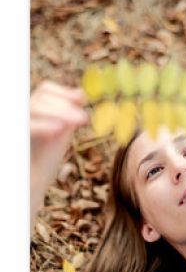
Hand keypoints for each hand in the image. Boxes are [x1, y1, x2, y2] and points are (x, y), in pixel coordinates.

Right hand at [30, 80, 88, 232]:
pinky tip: (59, 130)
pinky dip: (43, 126)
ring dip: (59, 113)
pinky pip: (27, 126)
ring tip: (77, 122)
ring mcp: (17, 124)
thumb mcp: (62, 132)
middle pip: (42, 96)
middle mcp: (24, 112)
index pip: (46, 89)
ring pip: (35, 106)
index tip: (82, 100)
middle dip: (66, 105)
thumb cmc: (45, 157)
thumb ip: (69, 114)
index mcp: (35, 108)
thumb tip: (81, 93)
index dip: (65, 92)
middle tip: (84, 119)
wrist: (31, 181)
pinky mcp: (15, 137)